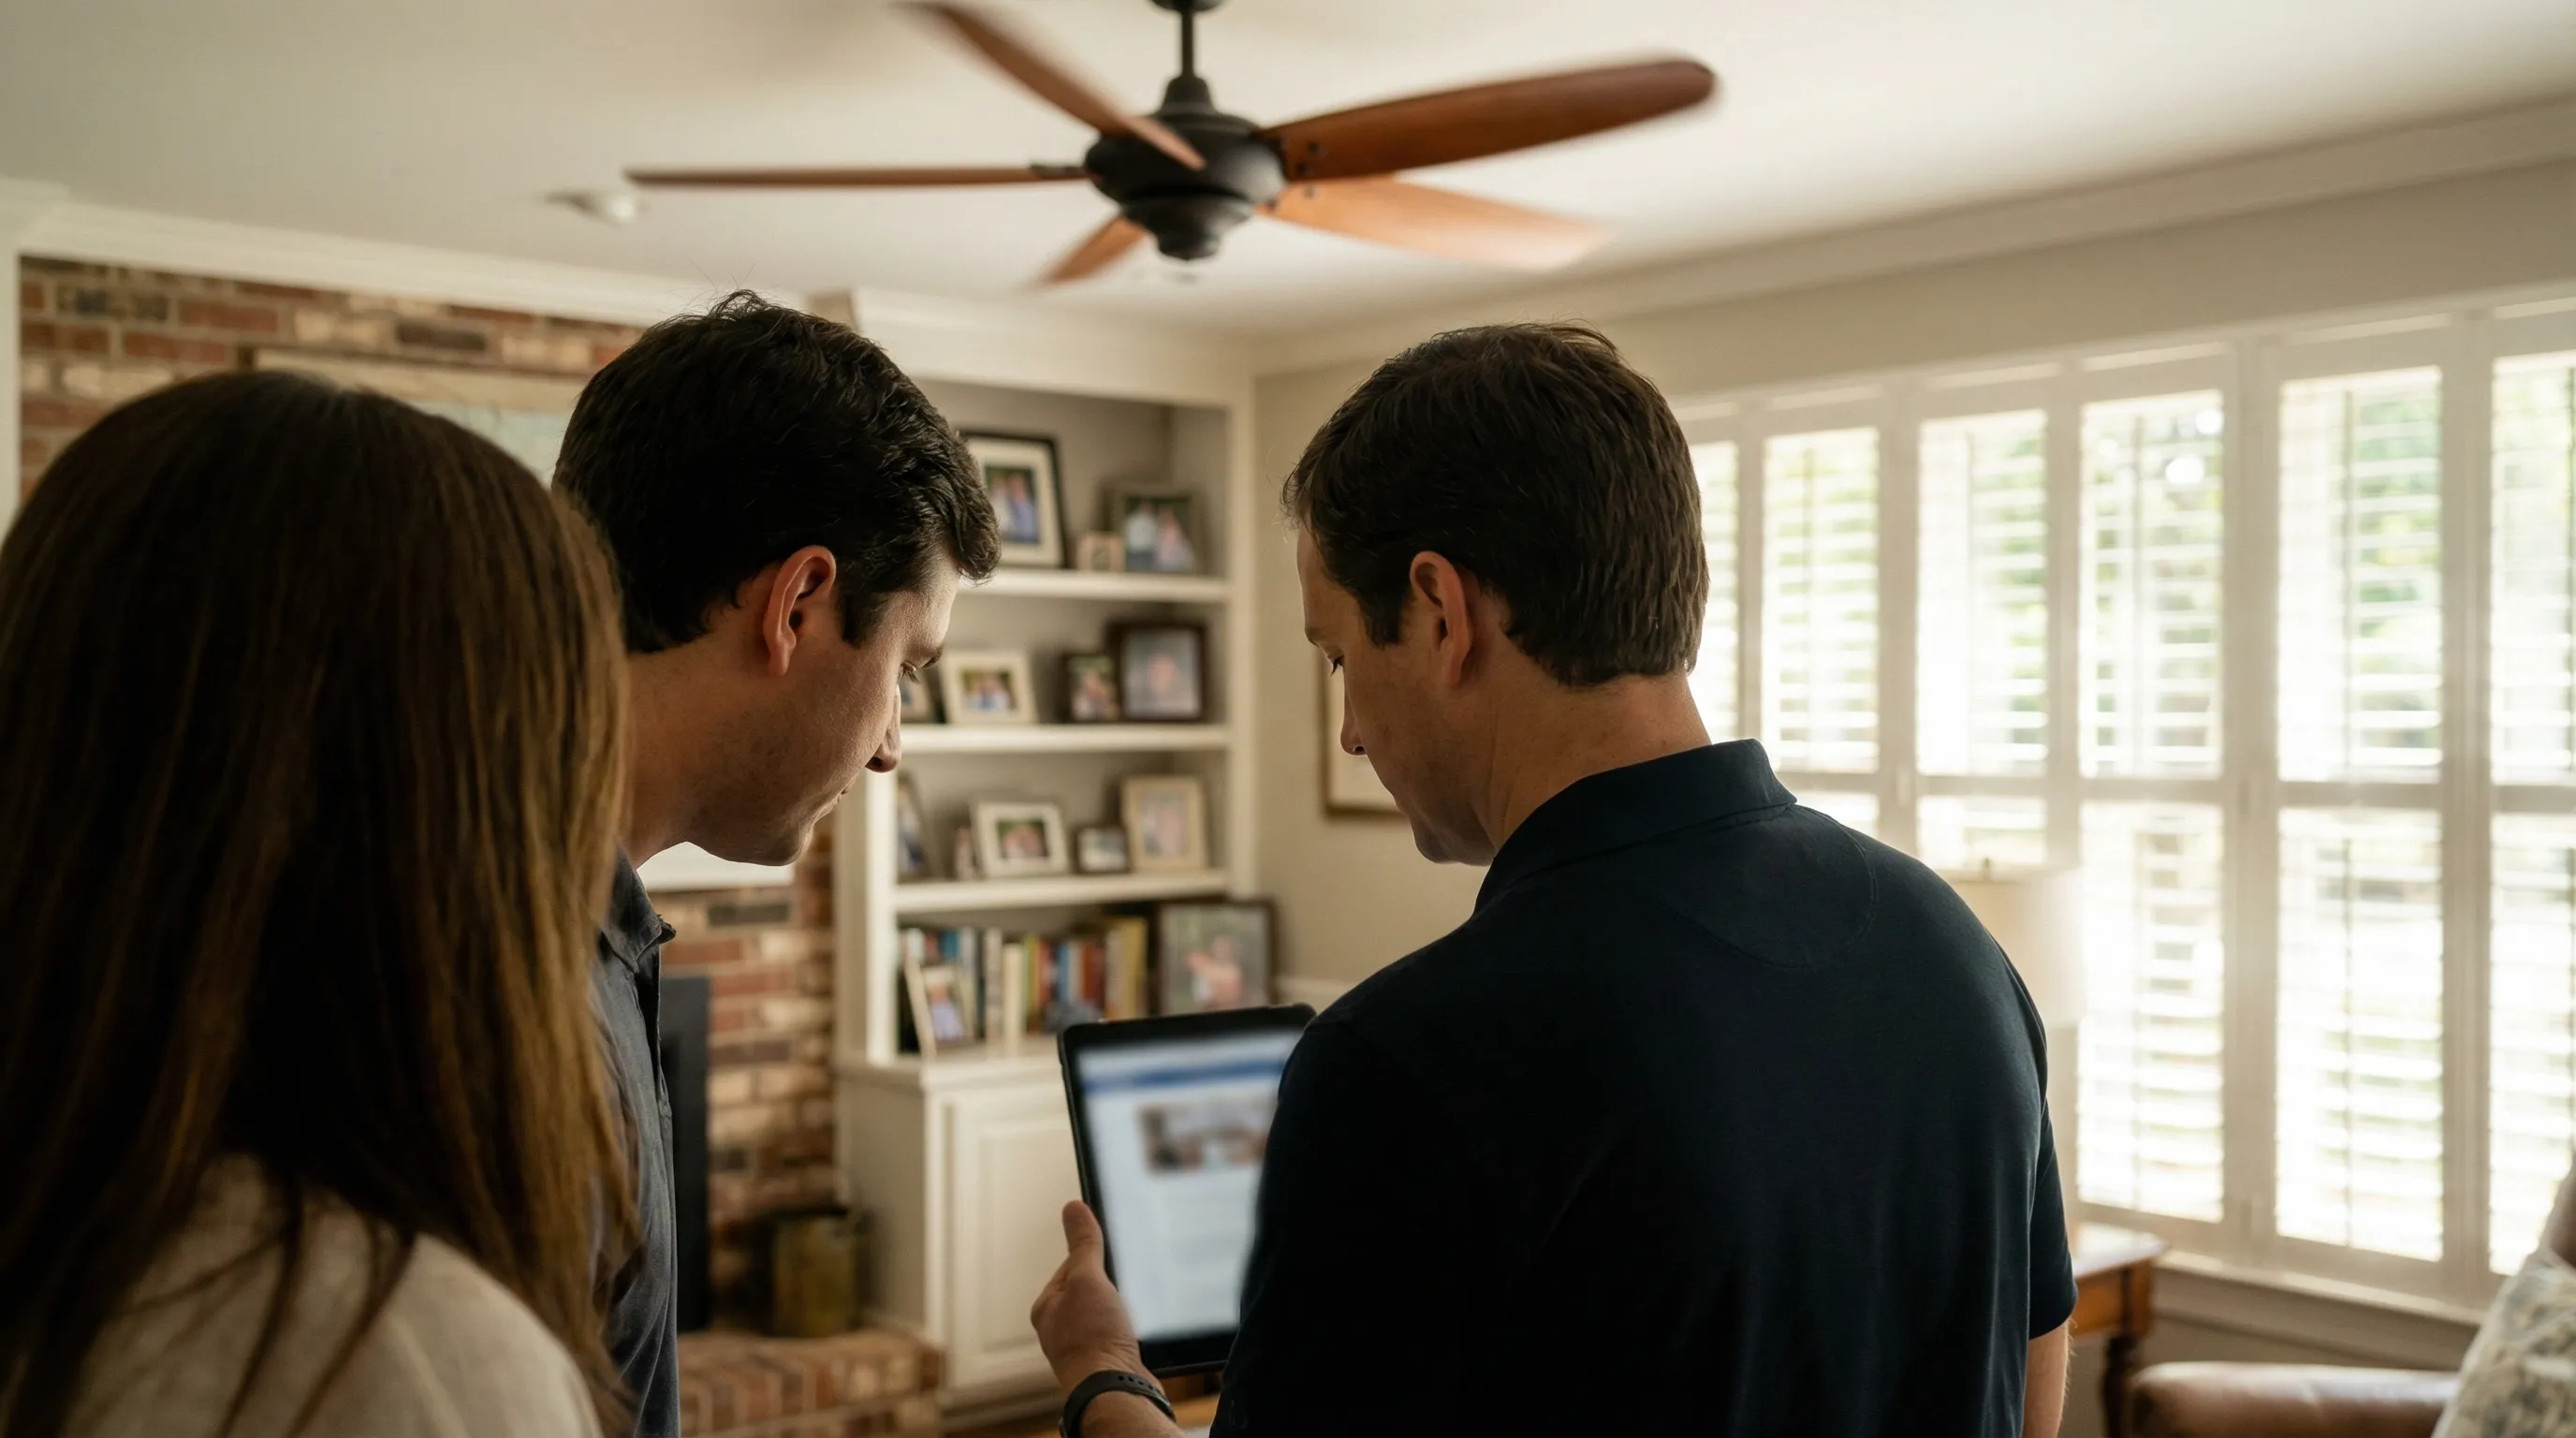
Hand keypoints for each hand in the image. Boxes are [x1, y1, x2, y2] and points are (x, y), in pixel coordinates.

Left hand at [1030, 1201, 1149, 1391]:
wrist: (1115, 1390)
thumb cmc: (1092, 1339)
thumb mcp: (1087, 1279)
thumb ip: (1083, 1245)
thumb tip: (1073, 1207)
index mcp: (1048, 1307)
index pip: (1072, 1266)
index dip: (1094, 1257)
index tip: (1113, 1253)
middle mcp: (1061, 1328)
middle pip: (1092, 1289)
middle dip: (1111, 1284)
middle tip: (1126, 1283)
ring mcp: (1085, 1346)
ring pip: (1108, 1312)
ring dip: (1123, 1307)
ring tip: (1133, 1308)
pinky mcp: (1107, 1359)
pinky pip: (1121, 1332)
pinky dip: (1131, 1327)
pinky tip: (1140, 1327)